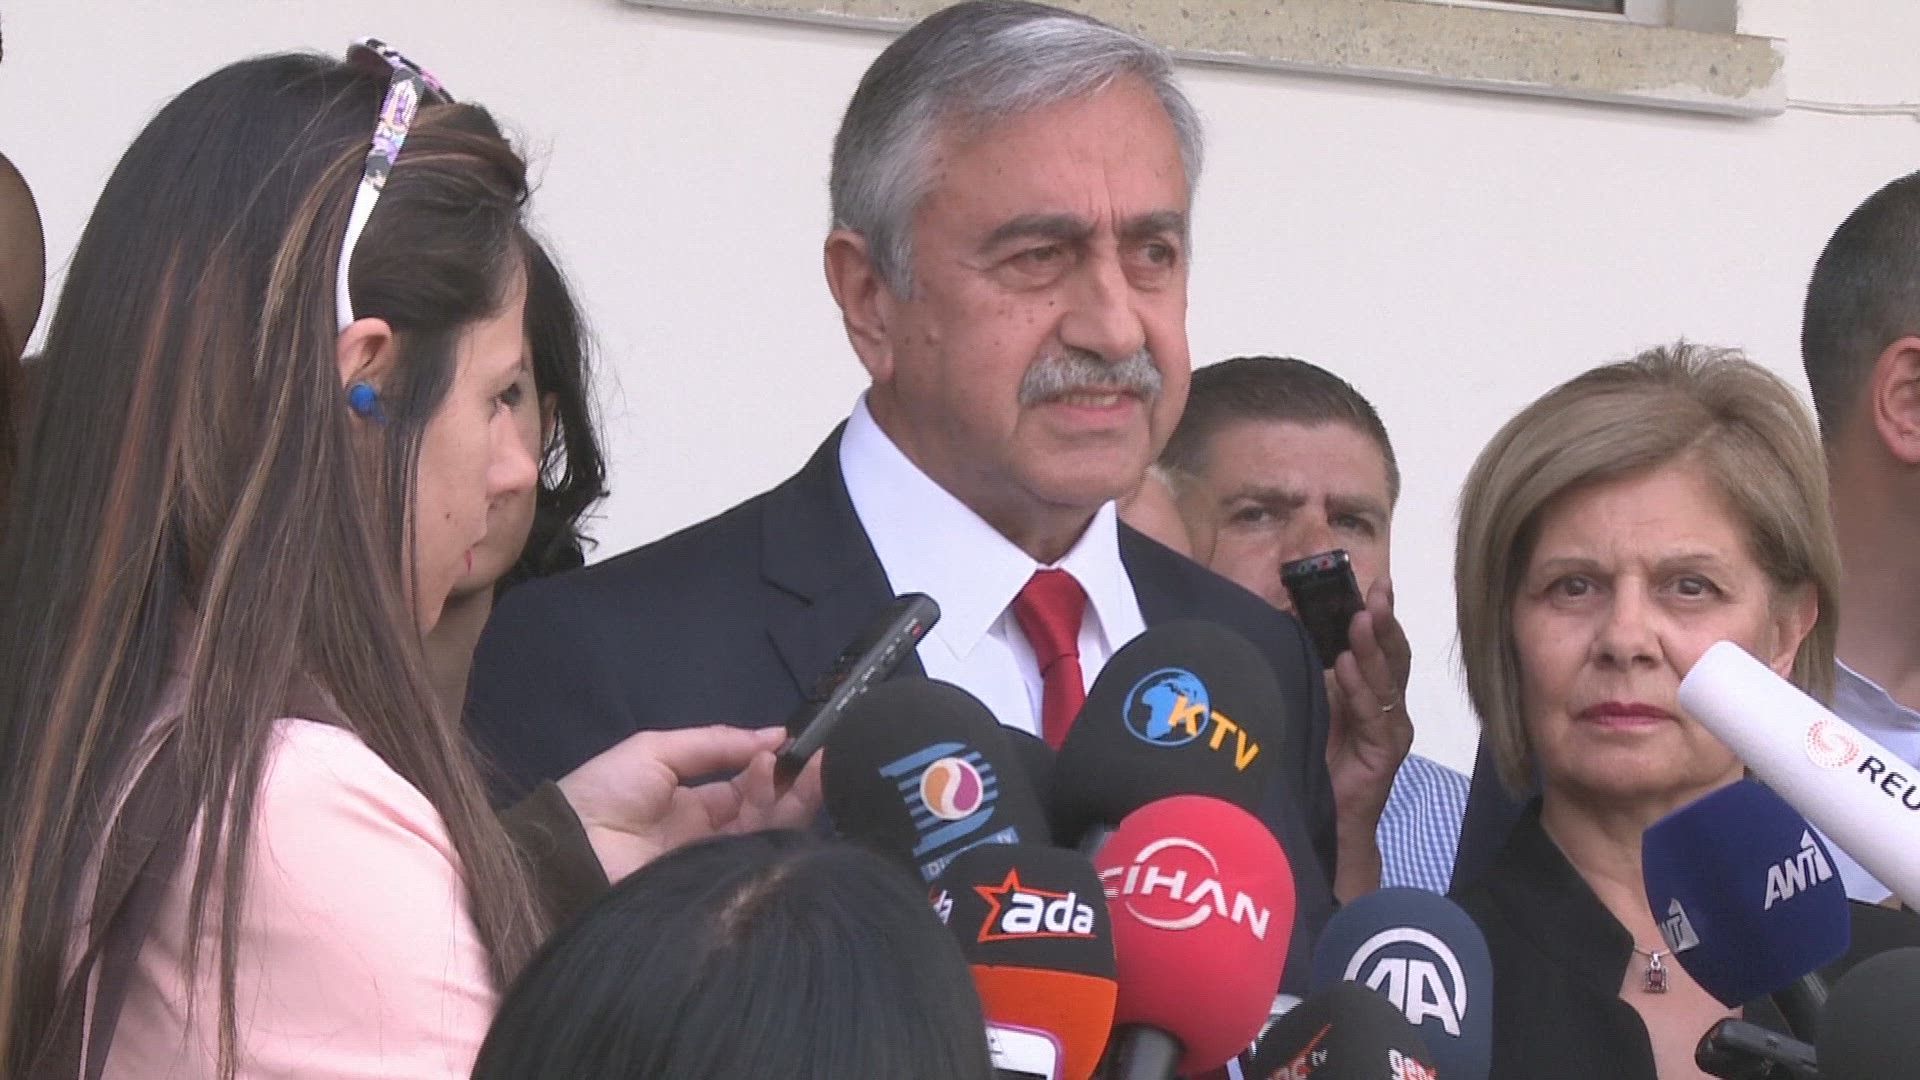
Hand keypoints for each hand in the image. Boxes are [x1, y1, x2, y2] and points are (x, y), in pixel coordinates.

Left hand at [557, 725, 824, 882]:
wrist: (569, 849)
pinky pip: (758, 863)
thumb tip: (775, 734)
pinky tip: (787, 800)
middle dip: (794, 786)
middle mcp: (710, 838)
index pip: (746, 789)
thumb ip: (715, 743)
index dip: (769, 768)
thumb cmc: (605, 793)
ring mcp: (715, 866)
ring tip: (812, 772)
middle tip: (818, 762)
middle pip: (766, 813)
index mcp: (693, 807)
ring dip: (794, 802)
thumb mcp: (657, 751)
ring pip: (769, 835)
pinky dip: (779, 830)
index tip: (788, 746)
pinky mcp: (718, 890)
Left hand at [1325, 577, 1414, 899]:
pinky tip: (1348, 665)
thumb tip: (1290, 619)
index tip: (1376, 580)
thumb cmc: (1314, 760)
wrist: (1321, 822)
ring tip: (1362, 617)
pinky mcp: (1383, 755)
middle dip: (1385, 621)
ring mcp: (1389, 730)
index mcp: (1372, 692)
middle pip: (1393, 656)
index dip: (1381, 613)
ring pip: (1386, 681)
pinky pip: (1372, 715)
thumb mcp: (1311, 704)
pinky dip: (1359, 688)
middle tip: (1377, 591)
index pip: (1381, 645)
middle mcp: (1388, 708)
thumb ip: (1311, 669)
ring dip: (1374, 647)